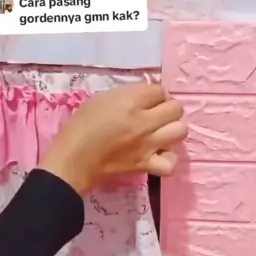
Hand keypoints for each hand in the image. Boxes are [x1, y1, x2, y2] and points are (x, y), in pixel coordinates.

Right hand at [40, 83, 186, 194]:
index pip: (160, 90)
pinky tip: (159, 153)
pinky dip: (168, 158)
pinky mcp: (145, 165)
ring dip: (172, 130)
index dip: (154, 94)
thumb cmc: (82, 125)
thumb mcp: (101, 98)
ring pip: (180, 131)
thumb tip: (146, 96)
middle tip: (155, 115)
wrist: (74, 158)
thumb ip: (127, 94)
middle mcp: (144, 122)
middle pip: (176, 109)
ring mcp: (147, 145)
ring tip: (160, 132)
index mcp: (130, 101)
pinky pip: (170, 163)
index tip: (145, 101)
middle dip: (167, 109)